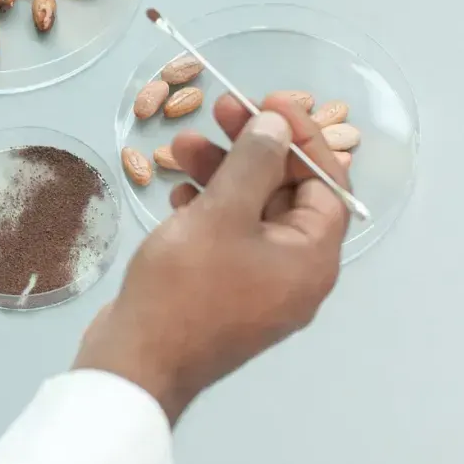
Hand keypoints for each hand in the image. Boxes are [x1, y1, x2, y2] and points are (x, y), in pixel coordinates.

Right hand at [74, 93, 351, 423]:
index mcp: (310, 258)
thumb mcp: (221, 214)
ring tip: (180, 147)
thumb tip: (278, 127)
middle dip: (251, 148)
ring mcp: (257, 285)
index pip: (326, 183)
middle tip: (219, 111)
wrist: (137, 361)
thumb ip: (253, 163)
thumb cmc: (185, 287)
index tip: (267, 101)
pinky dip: (207, 208)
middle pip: (285, 193)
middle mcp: (293, 272)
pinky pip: (227, 237)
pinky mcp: (223, 292)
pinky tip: (176, 193)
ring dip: (221, 173)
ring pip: (250, 211)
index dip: (301, 137)